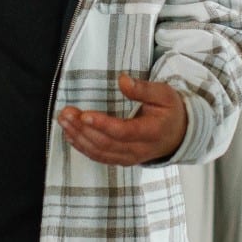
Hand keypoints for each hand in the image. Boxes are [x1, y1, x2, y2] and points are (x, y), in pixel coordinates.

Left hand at [57, 74, 186, 165]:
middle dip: (83, 129)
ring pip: (100, 152)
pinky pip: (100, 157)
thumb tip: (122, 80)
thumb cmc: (170, 111)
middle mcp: (139, 150)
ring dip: (78, 138)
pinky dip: (83, 147)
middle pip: (106, 144)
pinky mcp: (121, 160)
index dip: (103, 125)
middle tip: (66, 113)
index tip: (84, 115)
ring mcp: (129, 158)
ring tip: (63, 121)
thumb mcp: (164, 94)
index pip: (124, 132)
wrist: (178, 135)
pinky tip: (70, 136)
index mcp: (152, 132)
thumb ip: (143, 89)